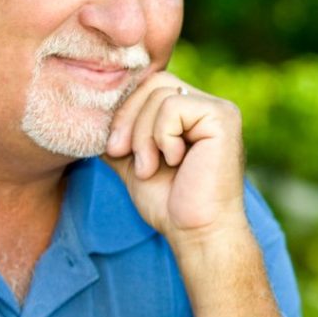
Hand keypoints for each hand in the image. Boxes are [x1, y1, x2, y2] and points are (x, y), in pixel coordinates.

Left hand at [103, 73, 246, 239]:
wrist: (196, 232)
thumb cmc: (169, 203)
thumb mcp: (133, 160)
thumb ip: (121, 133)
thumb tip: (94, 109)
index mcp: (191, 113)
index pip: (148, 86)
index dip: (124, 111)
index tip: (113, 149)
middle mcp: (208, 106)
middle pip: (153, 83)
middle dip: (127, 119)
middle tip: (120, 153)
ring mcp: (219, 110)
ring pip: (161, 95)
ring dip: (143, 135)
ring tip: (149, 167)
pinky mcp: (223, 118)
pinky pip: (174, 107)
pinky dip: (162, 137)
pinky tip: (174, 161)